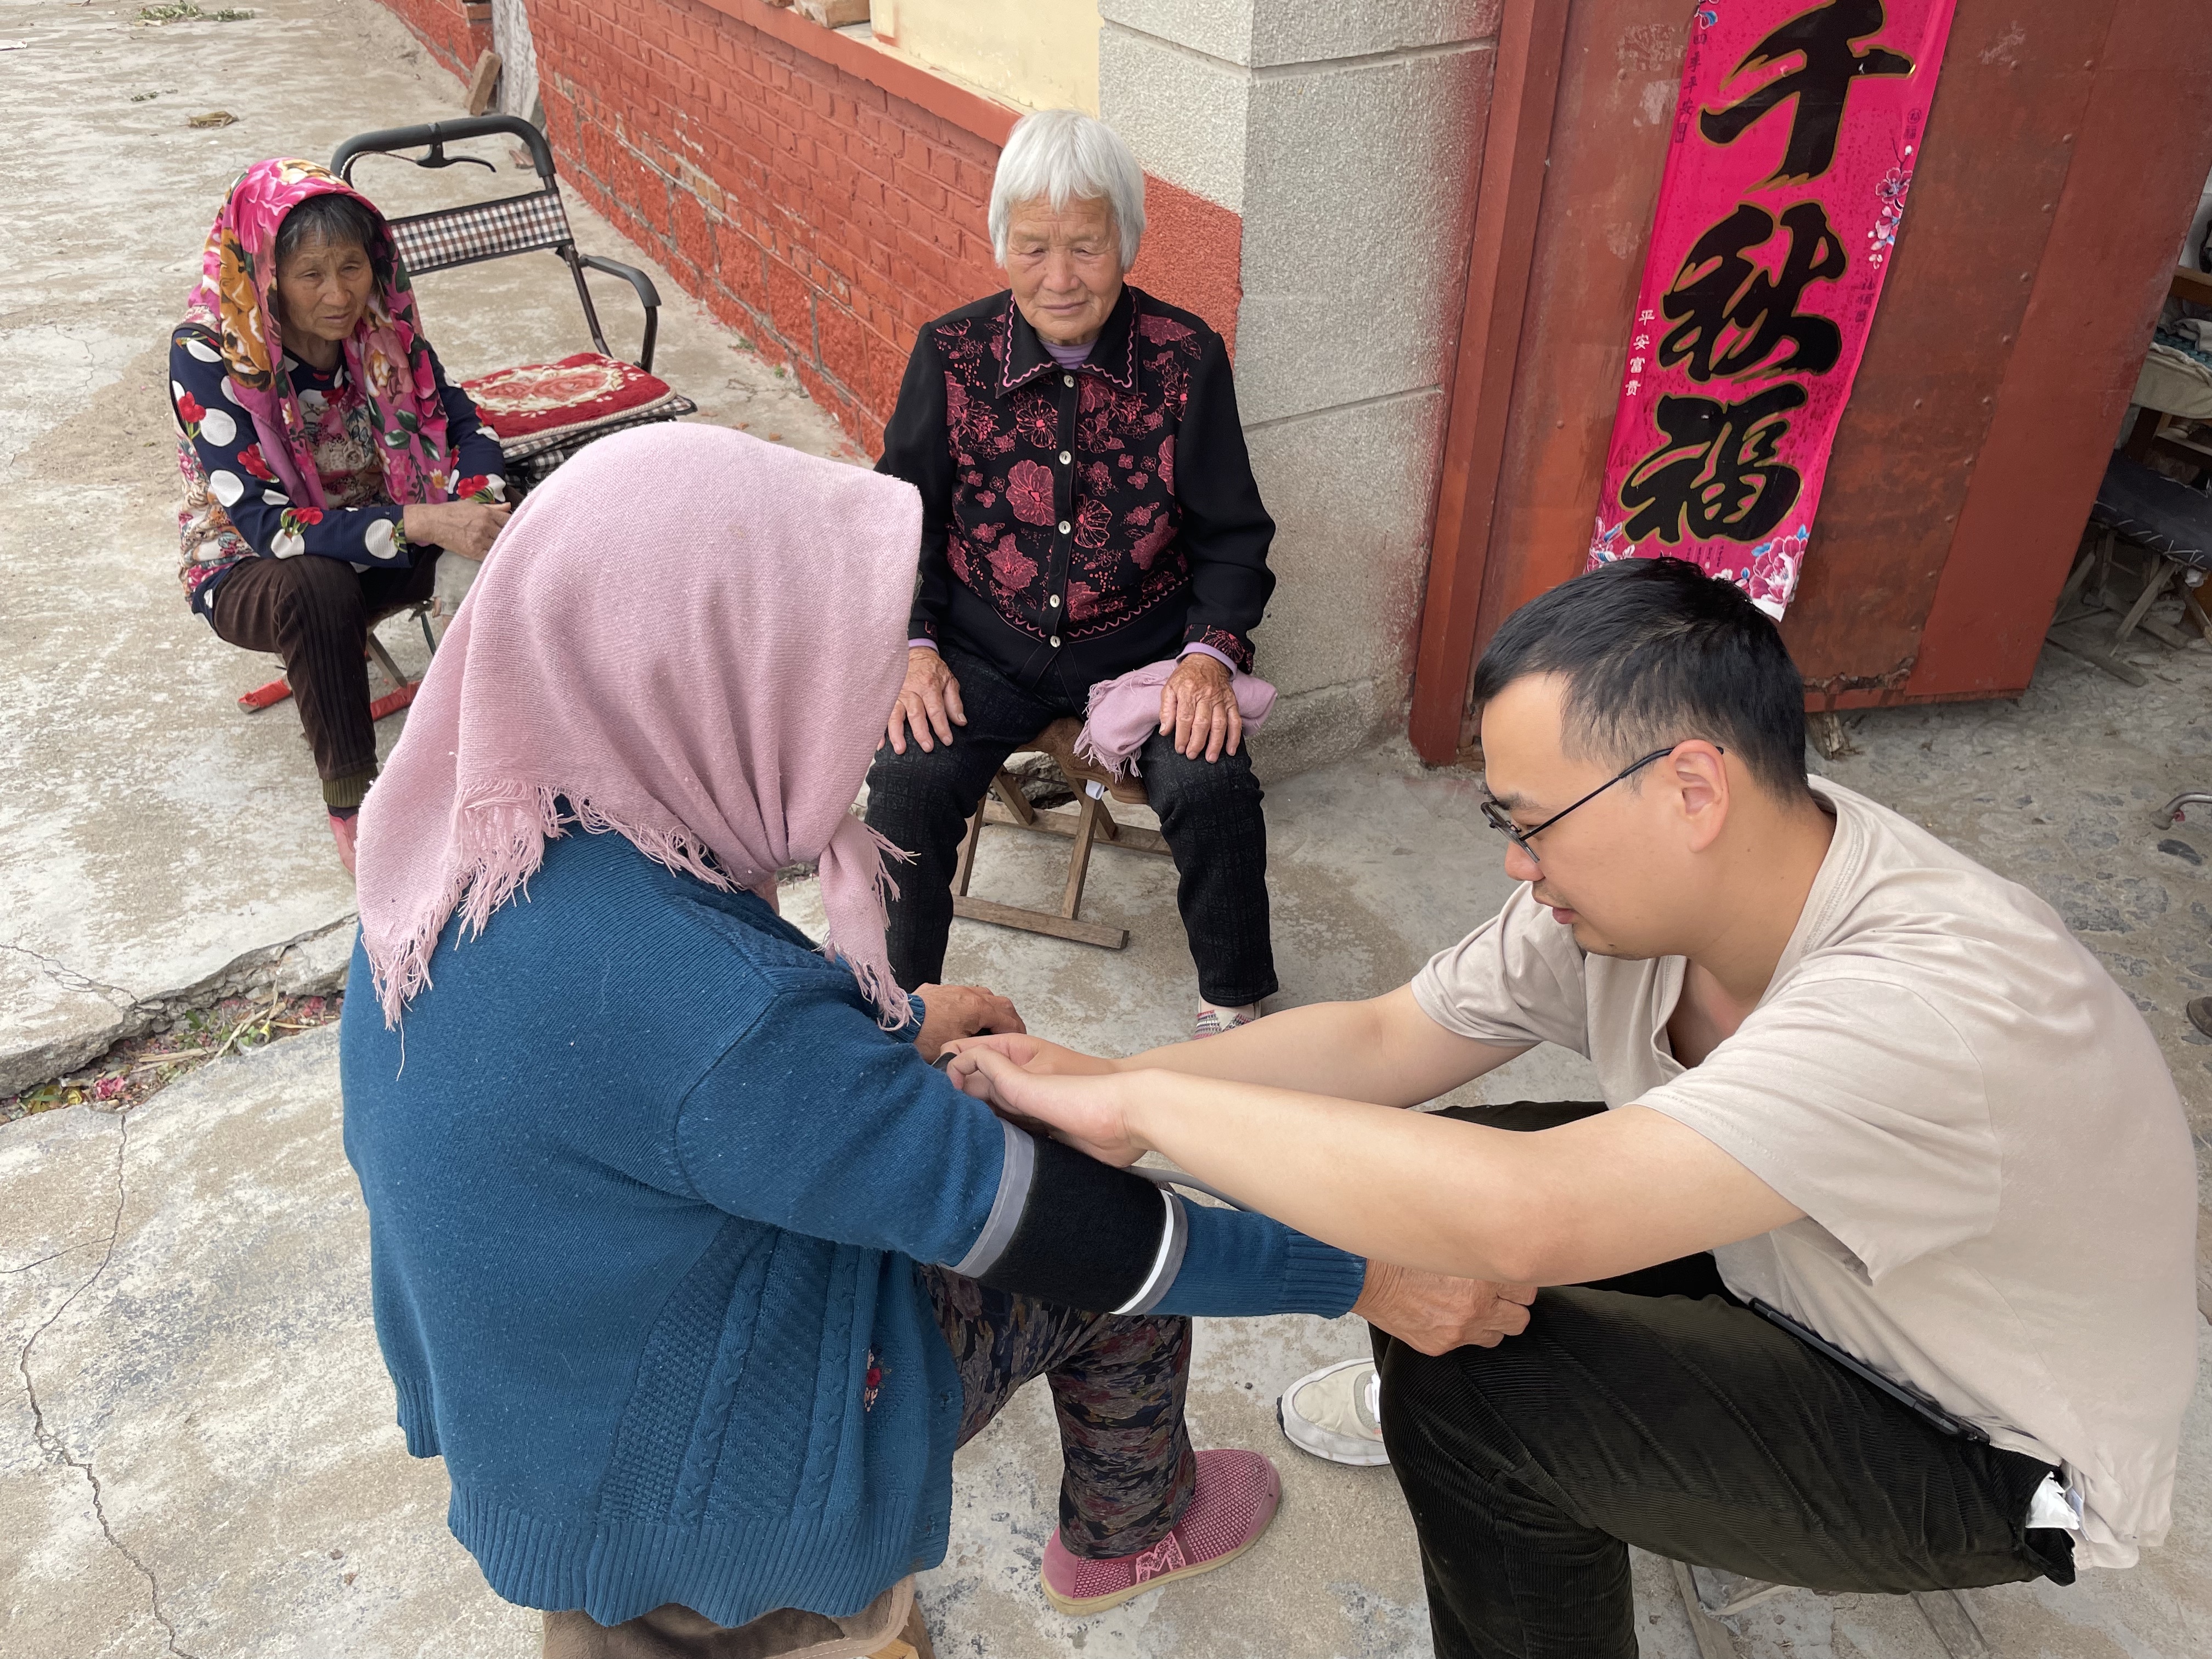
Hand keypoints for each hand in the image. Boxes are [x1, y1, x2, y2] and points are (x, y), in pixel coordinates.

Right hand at [402, 500, 510, 556]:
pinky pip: (490, 556)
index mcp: (487, 513)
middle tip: (508, 539)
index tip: (512, 527)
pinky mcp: (474, 552)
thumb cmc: (451, 512)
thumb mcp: (472, 505)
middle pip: (506, 534)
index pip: (509, 520)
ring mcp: (480, 539)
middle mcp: (485, 526)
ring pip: (499, 545)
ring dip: (501, 546)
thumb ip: (493, 508)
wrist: (433, 522)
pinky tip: (494, 554)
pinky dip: (494, 555)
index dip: (512, 525)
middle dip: (507, 536)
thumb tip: (509, 506)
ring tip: (500, 546)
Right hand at [886, 647, 965, 754]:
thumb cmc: (932, 669)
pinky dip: (880, 730)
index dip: (942, 727)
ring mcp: (896, 694)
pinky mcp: (887, 698)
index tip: (947, 741)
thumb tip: (960, 722)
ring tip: (901, 749)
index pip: (936, 710)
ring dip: (897, 733)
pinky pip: (882, 715)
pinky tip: (880, 744)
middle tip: (927, 747)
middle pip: (916, 714)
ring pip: (895, 715)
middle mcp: (911, 691)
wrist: (913, 652)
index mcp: (928, 686)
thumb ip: (954, 702)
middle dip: (921, 732)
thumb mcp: (949, 681)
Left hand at [913, 982, 1023, 1063]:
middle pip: (1001, 1003)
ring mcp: (954, 989)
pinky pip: (963, 994)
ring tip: (990, 1024)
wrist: (895, 1024)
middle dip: (1009, 1018)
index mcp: (978, 1008)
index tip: (1020, 1042)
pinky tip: (964, 1018)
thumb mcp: (957, 1049)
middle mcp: (969, 994)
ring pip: (983, 995)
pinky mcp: (939, 990)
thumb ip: (978, 1048)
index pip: (1008, 1019)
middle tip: (1012, 1033)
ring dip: (991, 1009)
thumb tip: (985, 1059)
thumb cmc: (923, 1038)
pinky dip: (971, 1005)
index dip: (1018, 1032)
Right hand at [948, 1049, 1145, 1165]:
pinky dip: (996, 1142)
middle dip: (955, 1102)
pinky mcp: (1037, 1131)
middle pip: (971, 1088)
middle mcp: (1015, 1079)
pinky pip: (1007, 1135)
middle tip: (939, 1125)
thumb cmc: (1086, 1092)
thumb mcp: (1029, 1079)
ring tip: (954, 1142)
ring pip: (987, 1113)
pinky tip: (983, 1154)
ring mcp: (1026, 1105)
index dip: (946, 1071)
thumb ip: (992, 1072)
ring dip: (975, 1125)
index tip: (939, 1097)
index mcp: (1012, 1055)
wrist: (1128, 1121)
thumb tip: (955, 1065)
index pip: (964, 1055)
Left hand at [1159, 653, 1239, 761]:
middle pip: (1202, 723)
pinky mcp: (1232, 702)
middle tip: (1192, 755)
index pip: (1185, 718)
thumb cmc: (1186, 676)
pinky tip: (1231, 750)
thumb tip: (1165, 731)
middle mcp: (1206, 696)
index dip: (1182, 736)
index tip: (1180, 748)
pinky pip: (1236, 721)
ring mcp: (1221, 700)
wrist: (1208, 660)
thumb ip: (1166, 709)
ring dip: (1216, 743)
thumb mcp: (1170, 688)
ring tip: (1211, 758)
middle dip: (1197, 743)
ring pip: (1220, 724)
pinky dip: (1235, 737)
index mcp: (1188, 692)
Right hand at [1352, 1260, 1534, 1356]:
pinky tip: (1450, 1315)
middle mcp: (1474, 1308)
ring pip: (1498, 1336)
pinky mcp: (1442, 1345)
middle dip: (1511, 1306)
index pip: (1526, 1290)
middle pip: (1520, 1318)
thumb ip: (1478, 1255)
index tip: (1511, 1279)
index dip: (1518, 1283)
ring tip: (1477, 1308)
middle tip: (1500, 1295)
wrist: (1369, 1278)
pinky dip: (1464, 1331)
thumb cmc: (1403, 1256)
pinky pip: (1468, 1344)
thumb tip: (1500, 1253)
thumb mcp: (1450, 1246)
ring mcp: (1459, 1330)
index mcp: (1480, 1278)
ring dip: (1492, 1322)